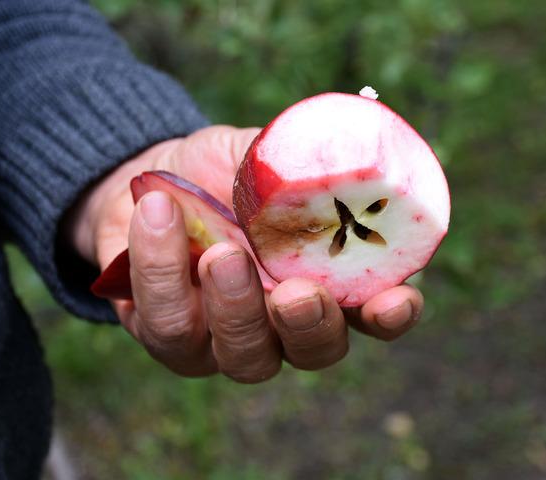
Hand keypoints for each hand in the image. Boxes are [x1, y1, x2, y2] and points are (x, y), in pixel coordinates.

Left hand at [67, 126, 422, 380]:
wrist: (150, 177)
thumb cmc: (222, 170)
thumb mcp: (263, 152)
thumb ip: (298, 158)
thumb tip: (340, 139)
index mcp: (327, 280)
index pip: (373, 314)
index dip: (391, 316)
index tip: (394, 300)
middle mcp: (286, 324)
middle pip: (315, 351)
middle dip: (309, 326)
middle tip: (295, 292)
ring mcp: (230, 341)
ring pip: (244, 354)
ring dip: (235, 306)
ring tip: (219, 252)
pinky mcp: (172, 340)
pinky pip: (169, 326)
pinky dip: (161, 270)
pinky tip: (157, 215)